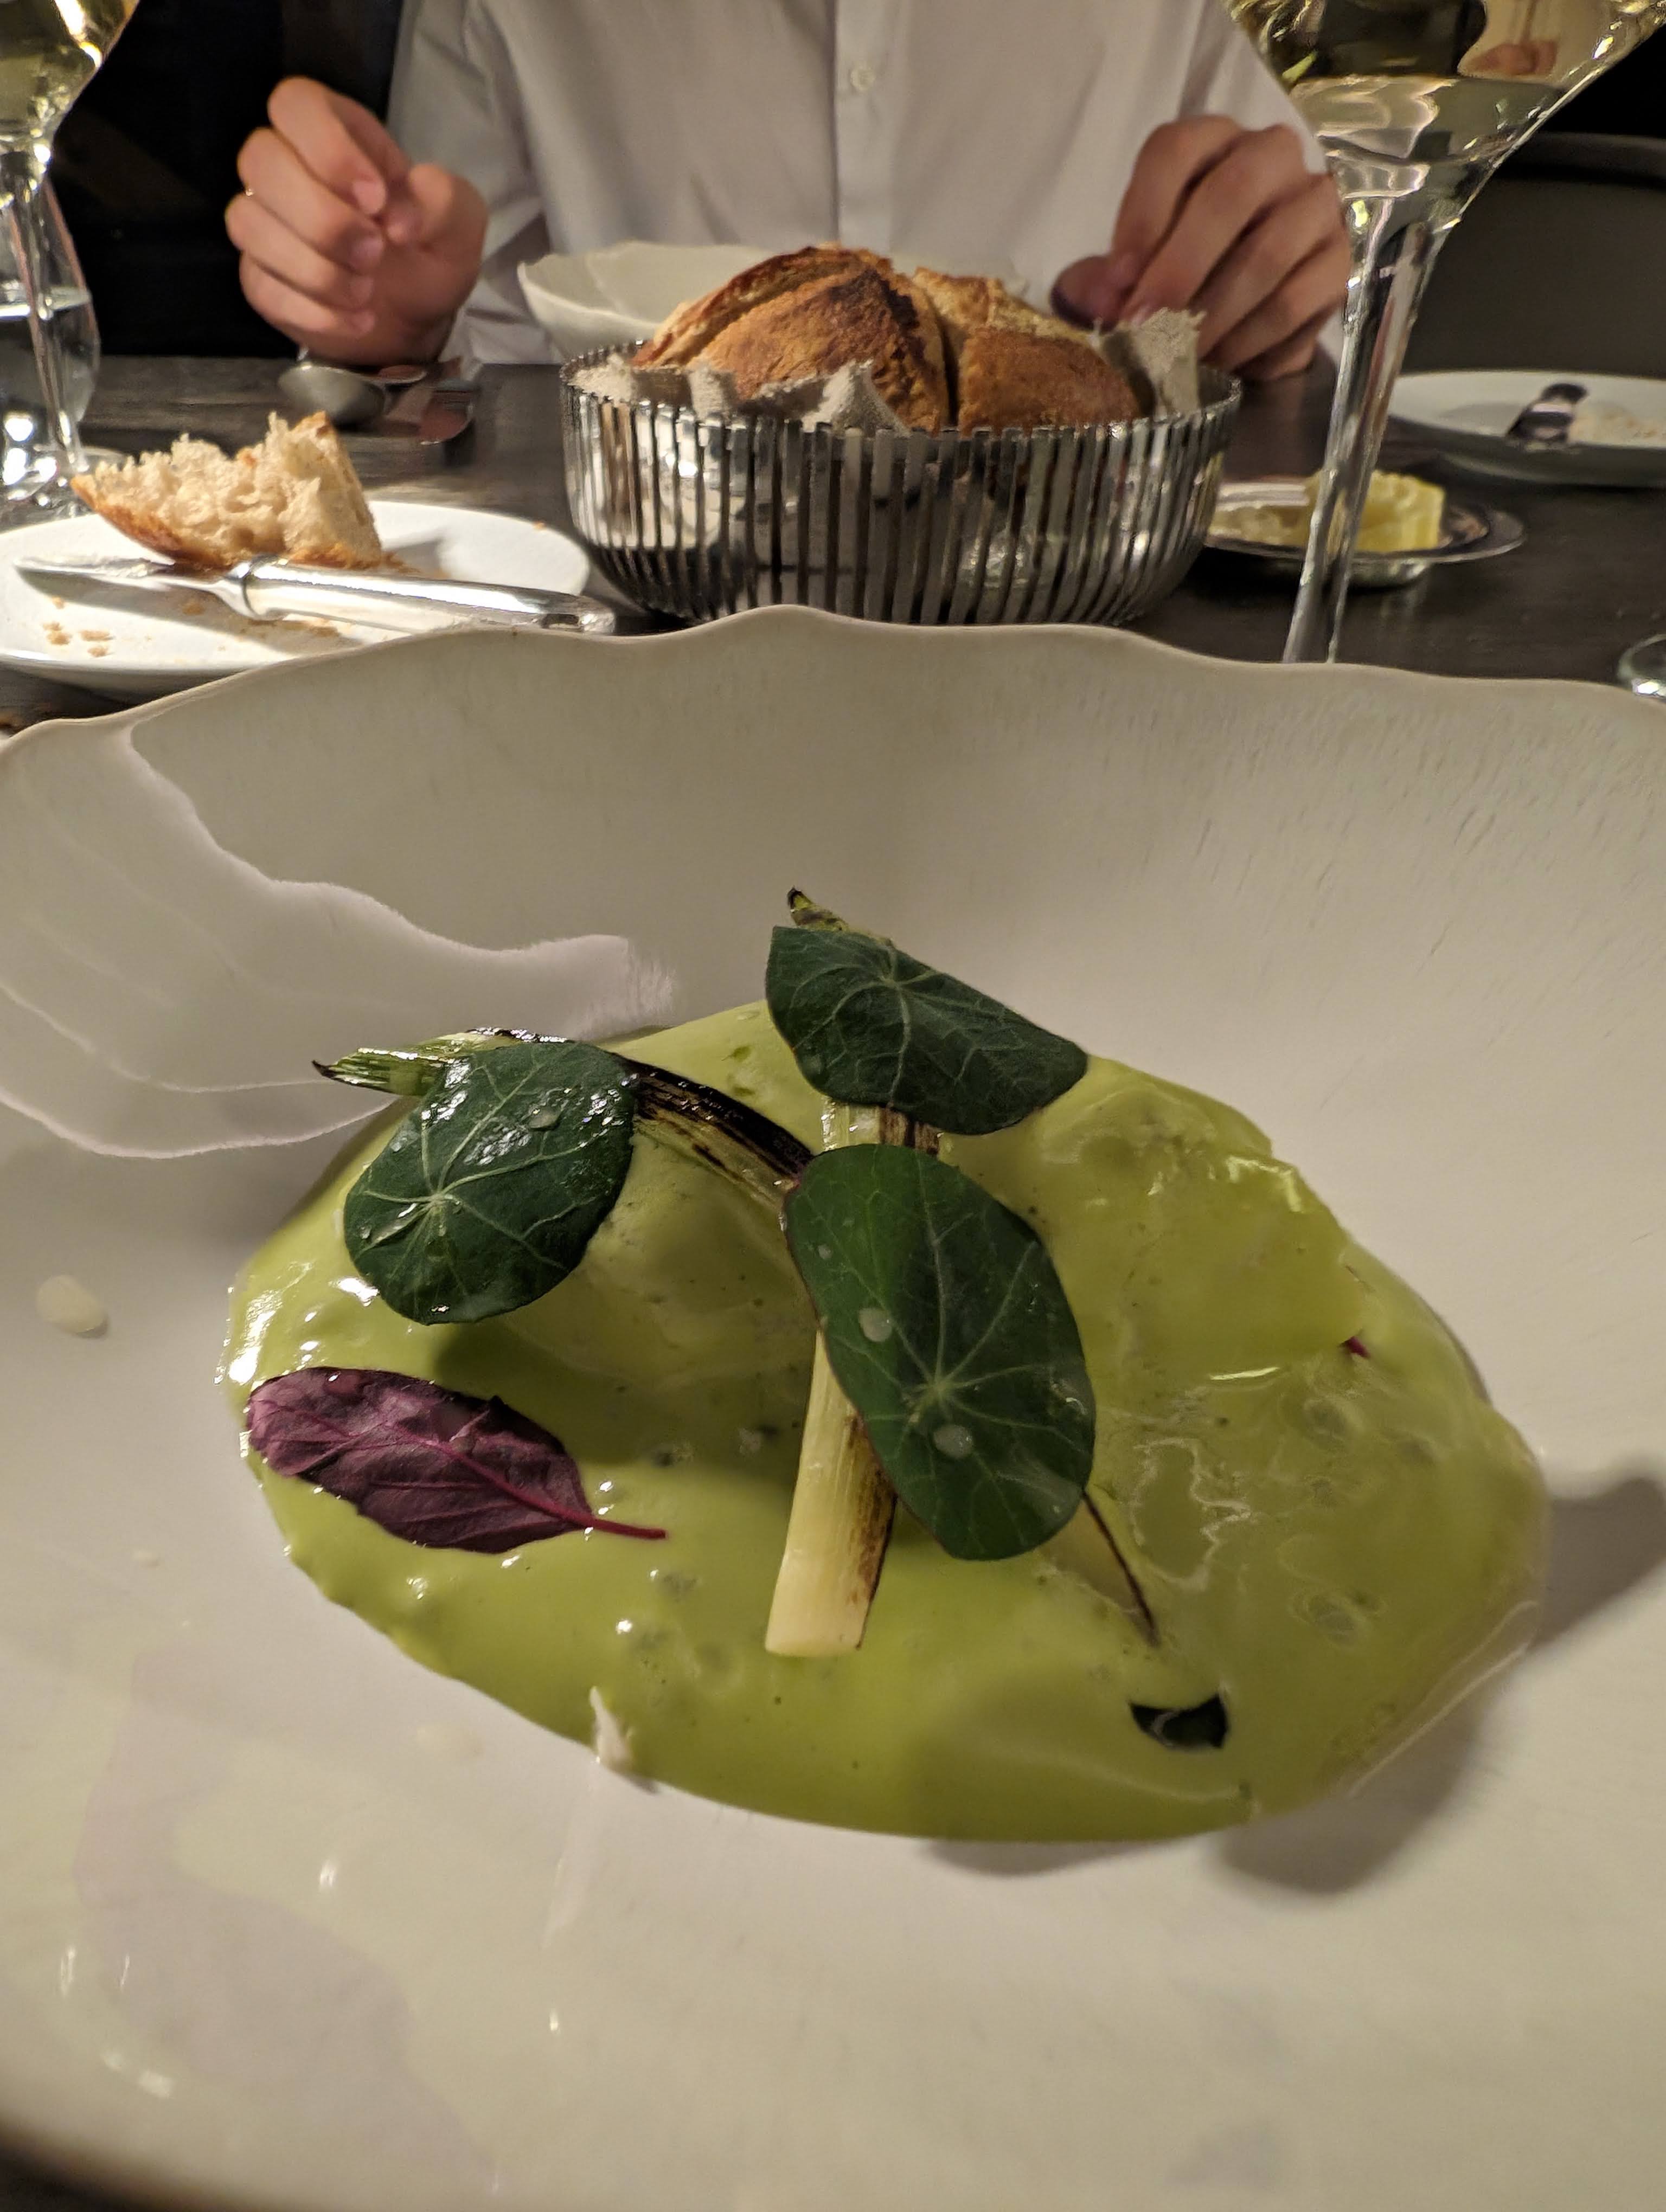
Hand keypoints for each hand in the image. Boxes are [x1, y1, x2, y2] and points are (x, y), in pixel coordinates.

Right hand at [227, 78, 486, 364]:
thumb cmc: (430, 251)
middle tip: (374, 251)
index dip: (327, 147)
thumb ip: (443, 201)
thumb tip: (399, 220)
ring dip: (316, 268)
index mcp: (334, 131)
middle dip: (321, 216)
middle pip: (260, 160)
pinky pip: (263, 287)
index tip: (375, 198)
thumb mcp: (459, 220)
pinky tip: (358, 319)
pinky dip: (315, 311)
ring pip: (249, 223)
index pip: (295, 103)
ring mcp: (265, 222)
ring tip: (366, 291)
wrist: (416, 317)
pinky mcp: (260, 279)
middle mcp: (286, 167)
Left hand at [1052, 118, 1348, 381]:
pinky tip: (1219, 363)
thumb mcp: (1133, 270)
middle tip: (1144, 326)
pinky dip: (1248, 342)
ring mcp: (1314, 205)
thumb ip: (1104, 280)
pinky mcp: (1338, 261)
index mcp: (1212, 142)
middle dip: (1179, 268)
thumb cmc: (1182, 275)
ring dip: (1211, 315)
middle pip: (1229, 194)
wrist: (1247, 314)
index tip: (1116, 281)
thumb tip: (1098, 300)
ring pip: (1266, 254)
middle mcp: (1271, 157)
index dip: (1141, 215)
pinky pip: (1293, 302)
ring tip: (1176, 356)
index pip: (1175, 150)